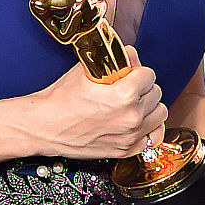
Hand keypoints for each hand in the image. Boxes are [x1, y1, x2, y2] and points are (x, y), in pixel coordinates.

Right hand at [30, 45, 166, 159]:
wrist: (45, 126)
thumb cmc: (61, 99)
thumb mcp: (87, 70)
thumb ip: (116, 60)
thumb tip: (132, 55)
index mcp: (124, 95)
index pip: (149, 75)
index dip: (137, 70)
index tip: (130, 72)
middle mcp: (131, 117)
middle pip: (155, 93)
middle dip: (143, 87)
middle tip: (128, 86)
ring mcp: (130, 136)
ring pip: (159, 114)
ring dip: (149, 106)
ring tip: (134, 103)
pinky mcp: (125, 150)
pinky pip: (154, 137)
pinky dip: (149, 128)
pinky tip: (138, 121)